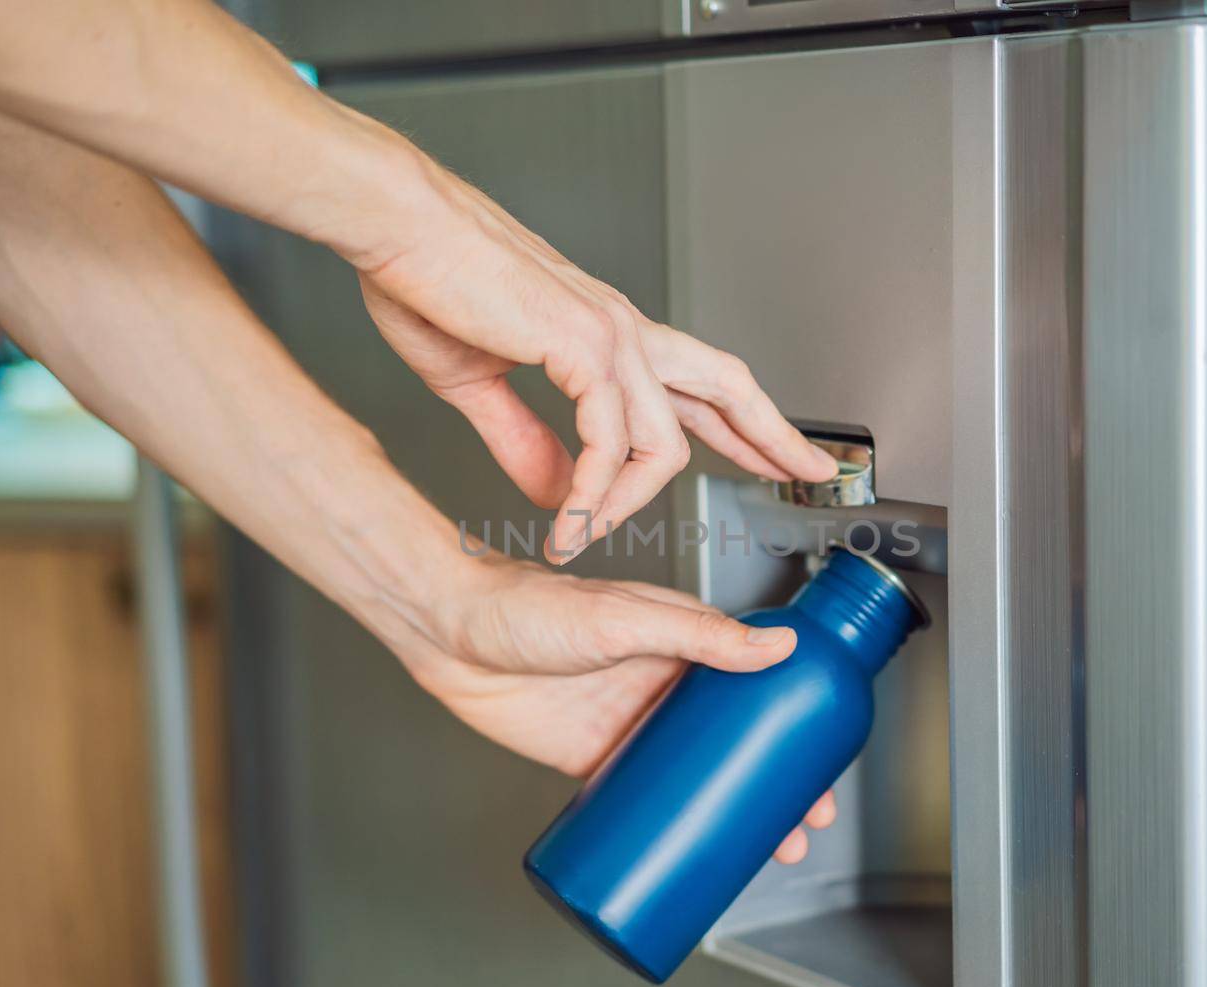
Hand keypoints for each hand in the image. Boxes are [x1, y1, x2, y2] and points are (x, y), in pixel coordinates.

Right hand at [352, 152, 838, 564]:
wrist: (397, 230)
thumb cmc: (428, 284)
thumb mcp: (481, 385)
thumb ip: (526, 442)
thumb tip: (560, 493)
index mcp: (606, 333)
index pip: (698, 383)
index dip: (745, 423)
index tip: (778, 454)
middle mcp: (622, 330)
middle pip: (728, 386)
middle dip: (774, 436)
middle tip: (810, 476)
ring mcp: (609, 335)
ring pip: (663, 441)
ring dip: (626, 503)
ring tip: (582, 537)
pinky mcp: (581, 344)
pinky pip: (609, 441)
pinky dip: (590, 492)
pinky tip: (566, 518)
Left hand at [399, 552, 836, 862]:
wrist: (450, 632)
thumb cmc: (528, 605)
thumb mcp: (624, 619)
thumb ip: (698, 634)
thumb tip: (777, 644)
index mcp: (681, 641)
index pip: (755, 685)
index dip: (792, 726)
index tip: (820, 764)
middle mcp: (661, 683)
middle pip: (733, 739)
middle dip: (773, 783)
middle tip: (801, 826)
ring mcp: (628, 723)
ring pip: (695, 775)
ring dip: (730, 809)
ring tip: (760, 849)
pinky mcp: (591, 757)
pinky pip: (641, 796)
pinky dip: (671, 822)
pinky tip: (690, 848)